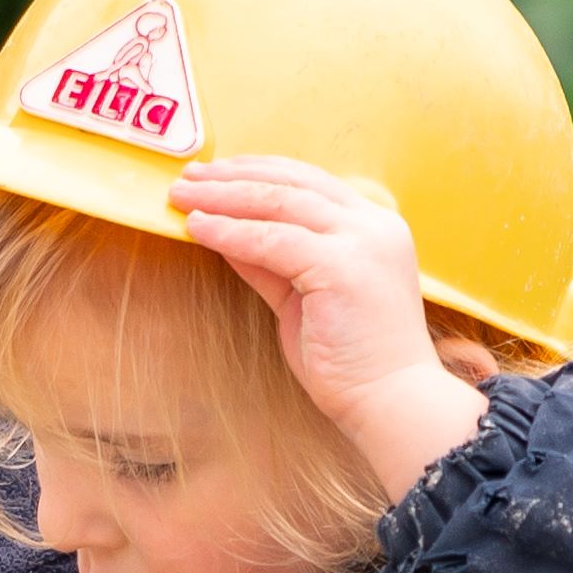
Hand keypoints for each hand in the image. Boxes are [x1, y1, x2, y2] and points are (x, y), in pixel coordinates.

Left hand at [170, 155, 485, 498]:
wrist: (390, 401)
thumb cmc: (351, 359)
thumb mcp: (303, 295)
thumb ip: (271, 260)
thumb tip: (223, 229)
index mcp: (373, 226)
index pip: (309, 181)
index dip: (258, 171)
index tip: (215, 172)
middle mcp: (373, 225)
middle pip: (291, 182)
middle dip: (233, 176)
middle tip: (188, 178)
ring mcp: (362, 241)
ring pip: (279, 202)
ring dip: (223, 196)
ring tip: (182, 197)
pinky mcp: (342, 266)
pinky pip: (271, 240)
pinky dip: (229, 231)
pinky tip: (198, 228)